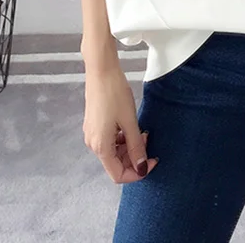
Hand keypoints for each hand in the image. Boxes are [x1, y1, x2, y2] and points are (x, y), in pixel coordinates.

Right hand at [83, 54, 157, 183]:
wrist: (101, 70)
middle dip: (134, 158)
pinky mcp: (94, 124)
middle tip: (148, 140)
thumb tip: (141, 169)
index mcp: (100, 146)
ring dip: (129, 147)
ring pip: (113, 152)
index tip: (152, 161)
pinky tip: (131, 126)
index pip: (118, 175)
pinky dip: (122, 138)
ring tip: (142, 131)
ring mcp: (92, 134)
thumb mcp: (129, 121)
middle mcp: (93, 144)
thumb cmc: (114, 93)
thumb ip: (136, 147)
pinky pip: (110, 140)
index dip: (137, 173)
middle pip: (115, 164)